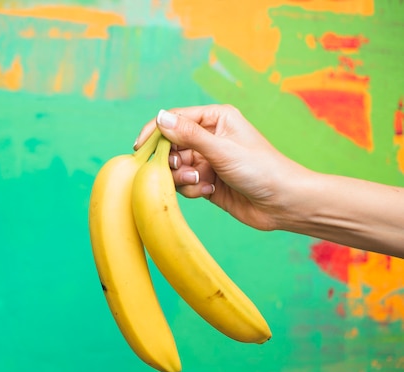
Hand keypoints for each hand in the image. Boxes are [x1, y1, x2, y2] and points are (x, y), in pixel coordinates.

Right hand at [134, 105, 310, 230]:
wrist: (283, 203)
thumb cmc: (260, 169)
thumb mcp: (221, 149)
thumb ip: (188, 134)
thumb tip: (159, 117)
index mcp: (215, 118)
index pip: (174, 119)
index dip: (155, 132)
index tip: (140, 148)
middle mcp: (209, 137)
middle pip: (171, 145)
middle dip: (172, 161)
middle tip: (183, 170)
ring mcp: (207, 160)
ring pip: (175, 167)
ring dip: (183, 177)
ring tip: (202, 182)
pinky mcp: (206, 181)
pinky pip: (184, 184)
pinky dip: (192, 189)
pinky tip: (210, 191)